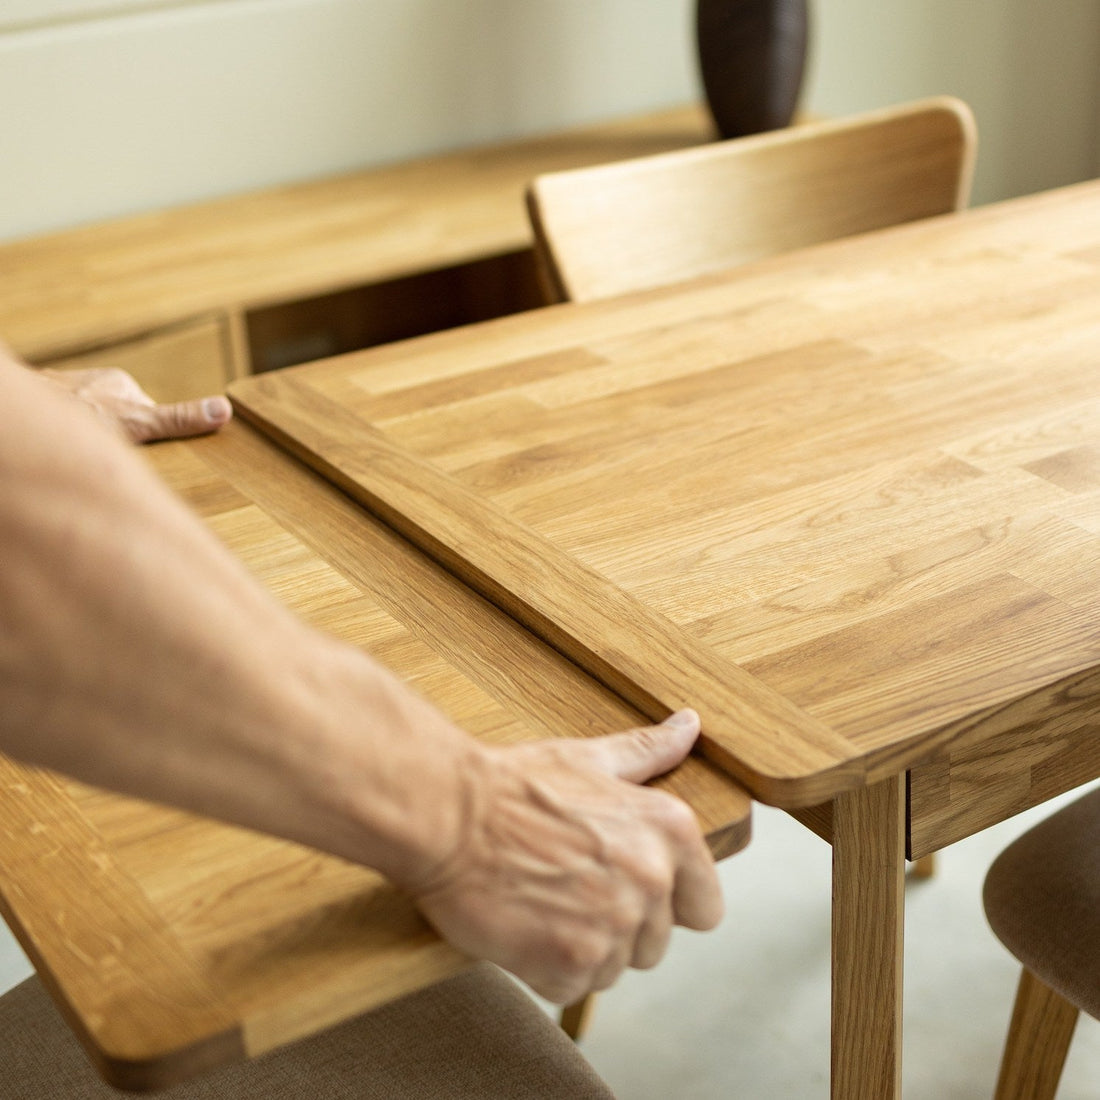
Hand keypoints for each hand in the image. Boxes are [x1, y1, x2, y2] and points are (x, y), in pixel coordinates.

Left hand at [39, 366, 230, 442]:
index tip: (148, 452)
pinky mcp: (40, 403)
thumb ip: (177, 419)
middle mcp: (90, 383)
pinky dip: (63, 438)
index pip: (145, 411)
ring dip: (88, 440)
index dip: (148, 434)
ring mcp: (63, 390)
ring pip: (86, 419)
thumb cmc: (72, 415)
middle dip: (116, 438)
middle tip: (113, 460)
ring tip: (82, 458)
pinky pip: (60, 424)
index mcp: (118, 384)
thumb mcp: (136, 422)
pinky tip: (59, 452)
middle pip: (116, 415)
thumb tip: (222, 409)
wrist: (17, 414)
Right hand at [409, 710, 723, 1003]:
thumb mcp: (588, 758)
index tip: (634, 893)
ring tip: (544, 903)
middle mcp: (653, 877)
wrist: (448, 815)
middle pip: (655, 943)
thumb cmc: (513, 784)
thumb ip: (647, 751)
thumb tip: (688, 726)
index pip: (705, 906)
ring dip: (581, 949)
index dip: (670, 905)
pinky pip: (573, 986)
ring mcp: (616, 922)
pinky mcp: (574, 959)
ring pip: (614, 968)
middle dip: (617, 927)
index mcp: (668, 829)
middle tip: (570, 890)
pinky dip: (547, 968)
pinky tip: (525, 925)